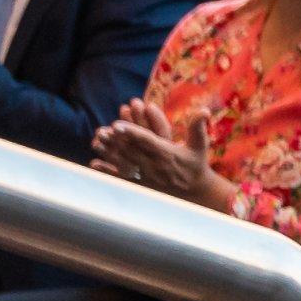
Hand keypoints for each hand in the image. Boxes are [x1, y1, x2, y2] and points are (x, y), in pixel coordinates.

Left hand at [91, 97, 229, 208]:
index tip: (117, 125)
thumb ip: (198, 127)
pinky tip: (95, 164)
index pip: (146, 140)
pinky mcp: (142, 184)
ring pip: (124, 162)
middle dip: (114, 141)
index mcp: (167, 152)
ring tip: (96, 142)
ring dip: (108, 152)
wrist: (195, 191)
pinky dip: (108, 171)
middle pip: (131, 151)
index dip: (131, 132)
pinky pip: (122, 177)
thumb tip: (205, 110)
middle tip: (100, 131)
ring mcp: (147, 175)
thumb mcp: (200, 145)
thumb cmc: (196, 164)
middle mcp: (155, 164)